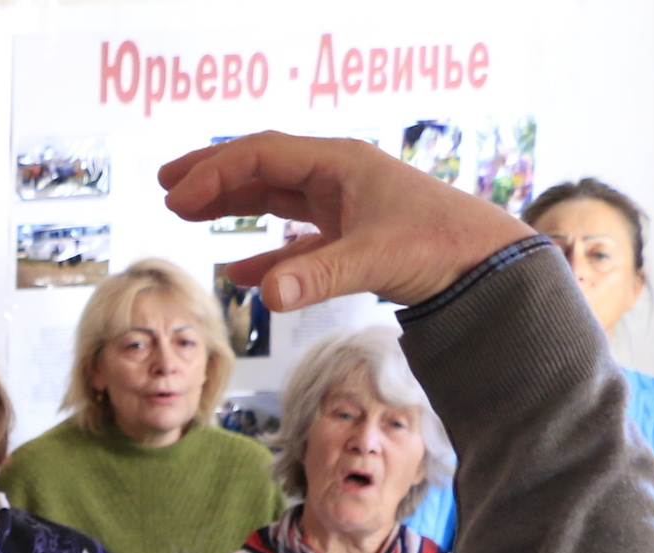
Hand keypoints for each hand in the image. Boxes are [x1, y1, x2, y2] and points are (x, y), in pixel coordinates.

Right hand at [157, 132, 531, 311]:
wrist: (487, 264)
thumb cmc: (439, 247)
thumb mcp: (375, 259)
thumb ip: (316, 277)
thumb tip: (264, 295)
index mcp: (339, 164)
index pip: (262, 156)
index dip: (213, 173)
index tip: (176, 197)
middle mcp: (337, 177)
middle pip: (262, 166)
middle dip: (213, 176)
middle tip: (166, 187)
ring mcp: (344, 206)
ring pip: (275, 196)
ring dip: (232, 204)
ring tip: (187, 212)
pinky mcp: (352, 237)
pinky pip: (296, 239)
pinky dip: (267, 254)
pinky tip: (242, 273)